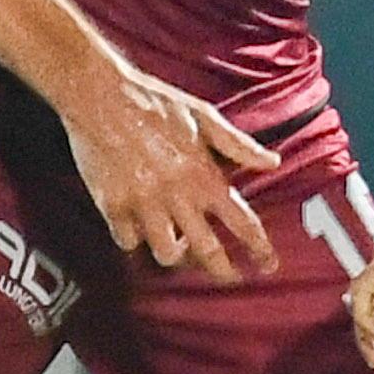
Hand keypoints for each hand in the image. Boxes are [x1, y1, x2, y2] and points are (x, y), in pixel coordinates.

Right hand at [60, 63, 276, 279]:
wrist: (100, 96)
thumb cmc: (155, 102)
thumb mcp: (204, 116)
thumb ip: (239, 145)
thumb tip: (273, 162)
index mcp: (202, 173)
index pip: (240, 221)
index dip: (259, 247)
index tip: (269, 264)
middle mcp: (176, 194)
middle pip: (206, 250)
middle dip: (223, 271)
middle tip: (230, 276)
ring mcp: (142, 203)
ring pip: (166, 254)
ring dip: (177, 255)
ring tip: (179, 245)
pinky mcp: (112, 206)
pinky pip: (128, 241)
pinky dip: (136, 239)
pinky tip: (140, 228)